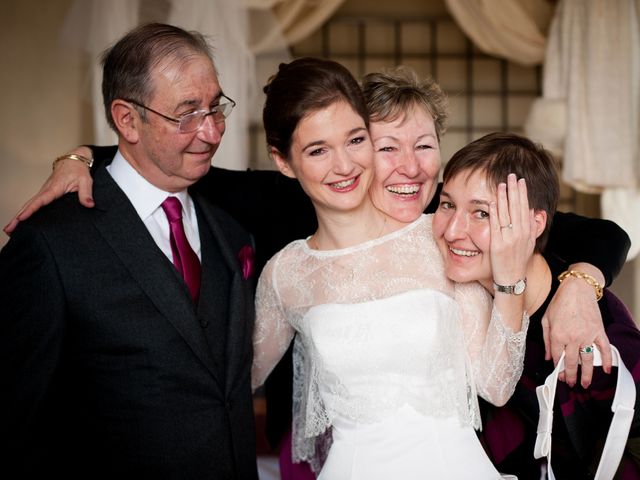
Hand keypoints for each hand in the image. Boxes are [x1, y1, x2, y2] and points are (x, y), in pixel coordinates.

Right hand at [3, 146, 93, 234]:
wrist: (74, 160)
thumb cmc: (79, 170)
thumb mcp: (86, 180)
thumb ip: (86, 193)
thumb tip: (89, 205)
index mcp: (54, 188)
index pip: (40, 201)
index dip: (31, 210)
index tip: (21, 218)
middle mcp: (46, 190)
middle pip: (29, 204)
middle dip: (18, 217)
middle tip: (8, 229)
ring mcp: (44, 192)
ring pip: (29, 204)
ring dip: (19, 216)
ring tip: (10, 229)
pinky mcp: (46, 193)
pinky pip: (34, 203)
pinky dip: (25, 211)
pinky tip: (21, 221)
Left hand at [489, 174, 535, 287]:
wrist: (512, 279)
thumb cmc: (518, 260)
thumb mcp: (529, 243)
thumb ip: (531, 227)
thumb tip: (533, 210)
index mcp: (527, 232)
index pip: (525, 208)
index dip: (523, 193)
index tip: (521, 180)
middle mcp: (520, 234)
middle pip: (517, 207)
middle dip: (514, 190)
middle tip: (511, 176)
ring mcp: (508, 239)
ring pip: (506, 214)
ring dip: (503, 198)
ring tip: (501, 184)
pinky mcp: (497, 245)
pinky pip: (495, 226)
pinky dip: (494, 214)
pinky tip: (492, 203)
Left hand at [542, 263, 610, 387]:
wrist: (577, 289)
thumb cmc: (560, 302)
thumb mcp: (546, 320)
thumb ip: (546, 340)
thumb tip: (548, 357)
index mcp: (557, 335)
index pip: (557, 358)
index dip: (557, 369)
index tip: (558, 376)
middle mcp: (572, 338)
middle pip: (571, 362)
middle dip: (570, 376)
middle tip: (570, 384)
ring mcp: (587, 335)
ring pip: (587, 360)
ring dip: (587, 374)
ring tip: (585, 384)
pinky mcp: (599, 332)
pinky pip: (604, 349)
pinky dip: (607, 360)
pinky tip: (606, 370)